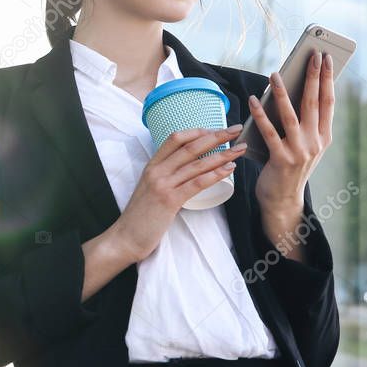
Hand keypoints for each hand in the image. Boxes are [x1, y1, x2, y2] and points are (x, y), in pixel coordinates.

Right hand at [109, 126, 248, 262]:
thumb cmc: (140, 216)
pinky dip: (215, 174)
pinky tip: (229, 169)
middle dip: (216, 136)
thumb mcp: (149, 189)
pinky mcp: (170, 200)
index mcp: (152, 165)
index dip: (197, 131)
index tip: (215, 129)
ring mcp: (162, 184)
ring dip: (222, 154)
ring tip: (240, 149)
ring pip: (197, 163)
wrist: (126, 237)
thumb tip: (185, 172)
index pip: (175, 138)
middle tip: (235, 129)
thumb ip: (164, 178)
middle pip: (190, 146)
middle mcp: (157, 170)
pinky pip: (197, 183)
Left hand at [249, 50, 335, 254]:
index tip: (326, 58)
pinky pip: (268, 132)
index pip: (329, 102)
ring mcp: (300, 151)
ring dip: (283, 93)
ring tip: (275, 73)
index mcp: (324, 137)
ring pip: (291, 115)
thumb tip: (292, 90)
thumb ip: (302, 122)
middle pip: (314, 104)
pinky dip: (260, 114)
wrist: (282, 200)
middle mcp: (315, 143)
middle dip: (313, 77)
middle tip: (311, 55)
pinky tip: (253, 99)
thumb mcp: (303, 144)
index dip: (328, 79)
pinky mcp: (281, 159)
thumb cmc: (289, 167)